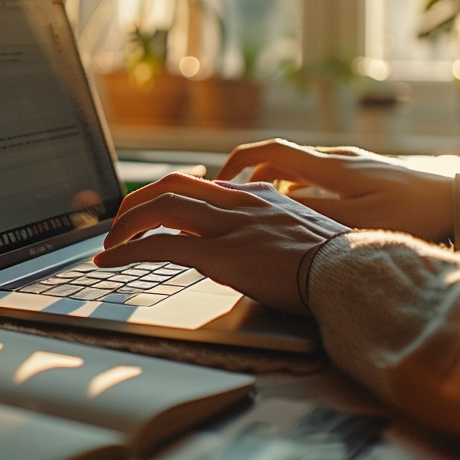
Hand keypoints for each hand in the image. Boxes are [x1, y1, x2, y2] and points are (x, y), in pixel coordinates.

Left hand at [93, 171, 349, 314]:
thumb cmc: (334, 266)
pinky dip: (128, 251)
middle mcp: (236, 203)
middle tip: (118, 223)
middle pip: (170, 186)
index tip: (150, 210)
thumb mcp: (297, 239)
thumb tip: (244, 256)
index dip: (166, 195)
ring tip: (108, 244)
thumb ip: (267, 237)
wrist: (352, 273)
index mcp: (254, 198)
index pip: (199, 186)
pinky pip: (160, 246)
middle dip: (136, 203)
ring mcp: (227, 226)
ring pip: (158, 208)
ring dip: (125, 225)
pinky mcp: (219, 254)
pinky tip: (111, 262)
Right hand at [216, 139, 455, 242]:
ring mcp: (352, 166)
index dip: (238, 162)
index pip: (270, 150)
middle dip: (250, 178)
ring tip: (261, 214)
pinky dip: (299, 192)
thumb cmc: (415, 214)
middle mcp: (337, 159)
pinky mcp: (366, 176)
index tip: (217, 182)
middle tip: (232, 204)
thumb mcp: (361, 223)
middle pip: (279, 159)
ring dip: (274, 187)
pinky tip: (303, 217)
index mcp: (330, 166)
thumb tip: (273, 213)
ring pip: (299, 170)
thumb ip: (314, 218)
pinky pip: (319, 179)